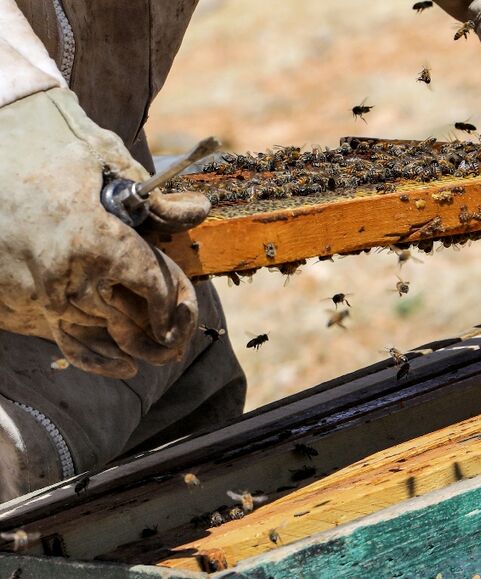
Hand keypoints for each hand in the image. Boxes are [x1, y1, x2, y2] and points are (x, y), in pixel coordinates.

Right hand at [0, 88, 208, 377]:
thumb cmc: (45, 139)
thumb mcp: (106, 158)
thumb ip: (154, 199)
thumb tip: (197, 212)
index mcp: (94, 241)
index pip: (153, 287)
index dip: (175, 299)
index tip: (183, 304)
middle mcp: (63, 276)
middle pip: (128, 319)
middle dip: (159, 328)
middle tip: (179, 333)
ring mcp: (33, 294)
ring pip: (95, 334)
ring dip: (128, 340)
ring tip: (156, 349)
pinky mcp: (12, 301)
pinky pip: (61, 338)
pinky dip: (93, 354)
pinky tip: (122, 363)